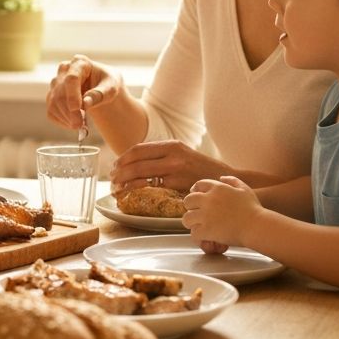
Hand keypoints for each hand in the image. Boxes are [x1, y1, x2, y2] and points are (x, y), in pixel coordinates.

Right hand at [46, 55, 124, 131]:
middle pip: (60, 92)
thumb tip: (85, 103)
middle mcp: (64, 70)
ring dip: (66, 118)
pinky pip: (51, 112)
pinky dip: (62, 121)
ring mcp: (56, 83)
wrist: (102, 88)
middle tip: (80, 125)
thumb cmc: (107, 84)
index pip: (71, 78)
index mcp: (80, 63)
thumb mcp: (111, 87)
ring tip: (80, 125)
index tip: (78, 109)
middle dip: (70, 112)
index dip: (72, 95)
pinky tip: (73, 124)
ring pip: (54, 103)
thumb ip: (100, 94)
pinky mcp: (52, 97)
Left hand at [111, 139, 231, 194]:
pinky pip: (152, 186)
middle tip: (112, 178)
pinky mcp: (178, 184)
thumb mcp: (184, 155)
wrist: (226, 181)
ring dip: (125, 180)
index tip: (115, 165)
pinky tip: (131, 193)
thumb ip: (164, 155)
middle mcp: (172, 154)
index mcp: (172, 145)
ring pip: (141, 173)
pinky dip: (138, 189)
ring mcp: (175, 169)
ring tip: (117, 187)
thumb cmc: (203, 170)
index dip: (124, 157)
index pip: (140, 148)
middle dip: (120, 170)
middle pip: (137, 160)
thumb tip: (139, 161)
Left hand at [182, 176, 260, 248]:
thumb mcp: (245, 189)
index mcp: (217, 188)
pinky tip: (204, 237)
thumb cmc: (253, 209)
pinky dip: (198, 236)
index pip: (198, 185)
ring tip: (197, 226)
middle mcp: (208, 200)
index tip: (196, 197)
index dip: (195, 191)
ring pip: (186, 218)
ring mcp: (206, 215)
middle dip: (190, 207)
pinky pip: (194, 233)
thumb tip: (221, 178)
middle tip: (196, 213)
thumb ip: (232, 180)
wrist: (257, 226)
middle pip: (188, 201)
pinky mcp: (207, 230)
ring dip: (191, 223)